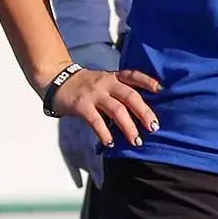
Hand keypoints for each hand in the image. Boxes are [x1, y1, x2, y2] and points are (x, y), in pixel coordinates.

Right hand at [44, 65, 162, 150]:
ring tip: (136, 141)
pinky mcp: (81, 105)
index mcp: (113, 77)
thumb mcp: (104, 82)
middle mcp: (106, 83)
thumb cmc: (85, 85)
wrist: (57, 80)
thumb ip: (119, 92)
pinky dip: (104, 133)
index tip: (161, 90)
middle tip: (154, 127)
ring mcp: (94, 93)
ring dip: (128, 126)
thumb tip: (140, 111)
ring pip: (116, 109)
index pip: (133, 76)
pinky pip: (96, 121)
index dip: (148, 81)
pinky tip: (110, 143)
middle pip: (130, 96)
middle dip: (144, 112)